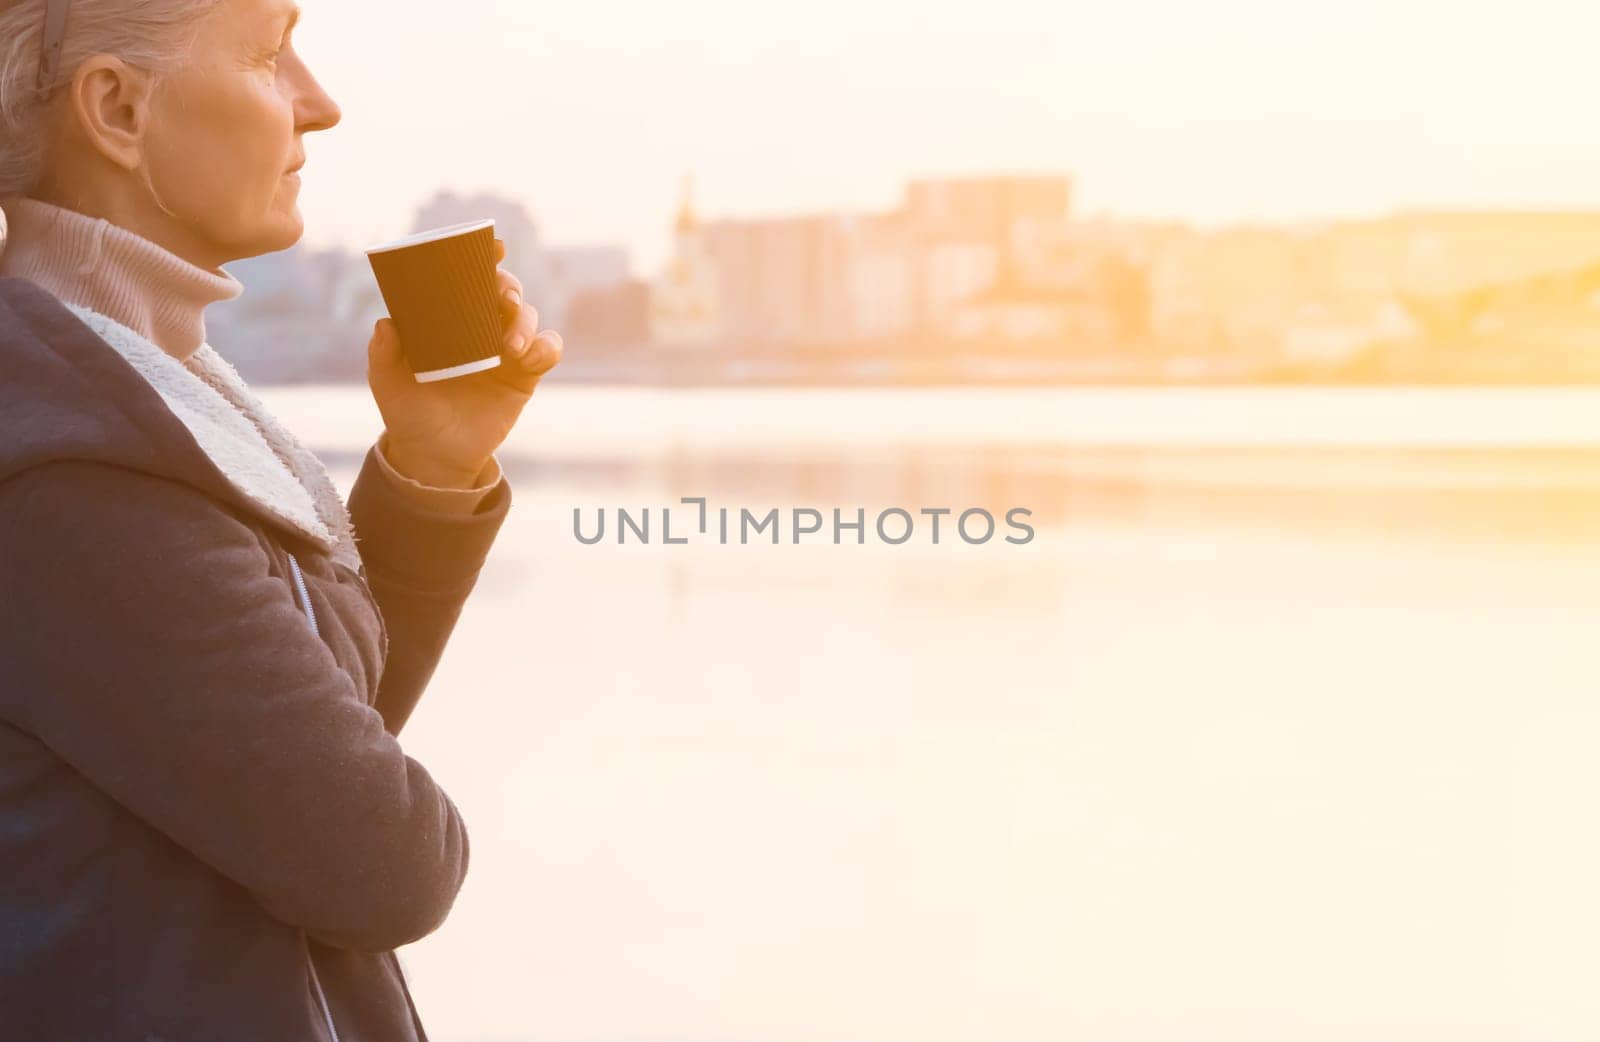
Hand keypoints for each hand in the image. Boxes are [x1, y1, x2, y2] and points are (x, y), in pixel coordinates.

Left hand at [366, 237, 563, 486]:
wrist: (434, 456)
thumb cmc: (407, 411)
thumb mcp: (386, 381)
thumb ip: (383, 352)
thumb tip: (386, 323)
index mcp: (448, 319)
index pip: (467, 279)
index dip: (481, 257)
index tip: (491, 246)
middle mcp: (480, 328)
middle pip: (505, 290)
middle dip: (508, 286)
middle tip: (503, 300)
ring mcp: (506, 351)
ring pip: (529, 316)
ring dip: (524, 322)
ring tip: (509, 347)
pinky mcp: (525, 376)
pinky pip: (548, 349)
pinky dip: (545, 347)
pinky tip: (528, 357)